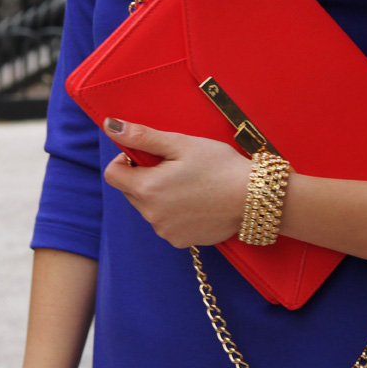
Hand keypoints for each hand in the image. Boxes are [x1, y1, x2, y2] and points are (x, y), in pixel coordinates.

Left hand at [102, 119, 250, 247]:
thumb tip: (111, 126)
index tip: (147, 154)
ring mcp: (166, 231)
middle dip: (145, 177)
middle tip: (175, 167)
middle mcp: (151, 215)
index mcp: (147, 188)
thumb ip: (142, 137)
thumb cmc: (220, 166)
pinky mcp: (181, 241)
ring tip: (190, 185)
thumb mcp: (181, 144)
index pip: (113, 174)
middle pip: (130, 191)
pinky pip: (166, 224)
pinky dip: (175, 213)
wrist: (255, 198)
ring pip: (149, 208)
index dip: (125, 160)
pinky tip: (198, 202)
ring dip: (159, 196)